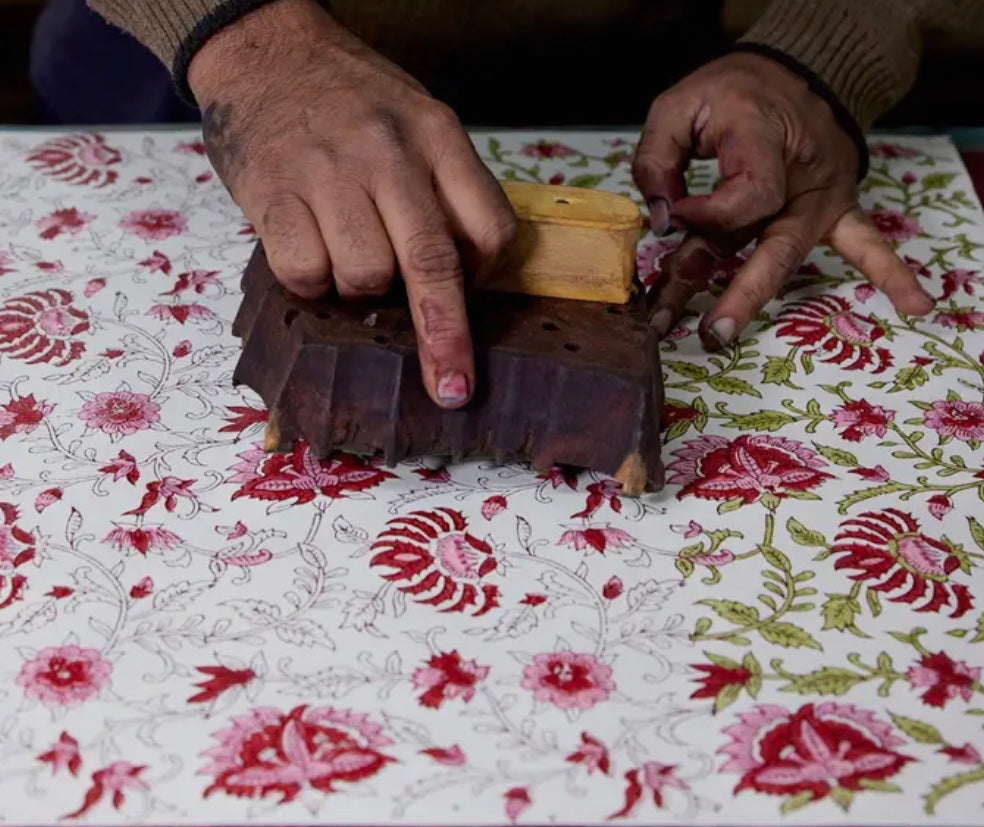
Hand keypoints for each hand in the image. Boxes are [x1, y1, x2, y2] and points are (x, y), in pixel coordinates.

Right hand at [189, 0, 515, 407]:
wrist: (265, 48)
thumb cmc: (350, 99)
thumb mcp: (418, 120)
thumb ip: (446, 188)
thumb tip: (463, 277)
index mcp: (438, 135)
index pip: (488, 227)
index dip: (484, 275)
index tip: (472, 293)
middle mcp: (389, 153)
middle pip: (432, 263)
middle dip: (446, 338)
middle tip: (452, 390)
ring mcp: (329, 172)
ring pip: (366, 276)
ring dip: (360, 289)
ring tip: (345, 253)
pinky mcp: (274, 193)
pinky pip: (306, 272)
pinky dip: (311, 284)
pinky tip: (308, 251)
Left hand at [632, 51, 933, 348]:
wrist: (793, 70)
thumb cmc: (730, 93)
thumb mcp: (679, 107)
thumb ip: (657, 160)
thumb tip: (658, 222)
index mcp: (763, 138)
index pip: (741, 198)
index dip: (703, 215)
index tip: (673, 214)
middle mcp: (801, 173)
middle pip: (771, 244)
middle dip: (737, 293)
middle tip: (710, 332)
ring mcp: (824, 196)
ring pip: (788, 255)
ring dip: (750, 297)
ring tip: (722, 335)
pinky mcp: (837, 209)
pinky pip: (867, 243)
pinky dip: (893, 274)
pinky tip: (918, 306)